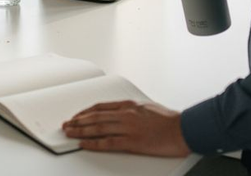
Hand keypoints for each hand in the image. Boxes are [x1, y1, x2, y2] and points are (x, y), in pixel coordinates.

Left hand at [62, 100, 189, 156]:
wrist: (184, 129)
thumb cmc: (170, 120)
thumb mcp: (147, 108)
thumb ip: (132, 111)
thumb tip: (120, 114)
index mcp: (129, 105)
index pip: (100, 107)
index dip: (85, 112)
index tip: (76, 116)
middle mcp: (126, 114)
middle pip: (95, 117)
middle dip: (78, 121)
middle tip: (66, 125)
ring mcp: (128, 128)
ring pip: (97, 128)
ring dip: (80, 131)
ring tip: (70, 133)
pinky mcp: (132, 142)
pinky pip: (108, 142)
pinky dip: (93, 143)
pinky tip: (84, 144)